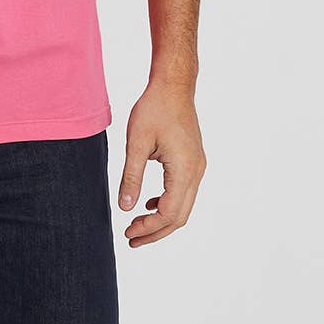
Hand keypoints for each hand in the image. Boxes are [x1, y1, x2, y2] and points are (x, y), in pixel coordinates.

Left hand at [116, 78, 205, 246]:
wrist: (173, 85)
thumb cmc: (154, 108)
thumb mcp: (136, 142)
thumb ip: (131, 176)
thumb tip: (125, 207)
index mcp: (184, 170)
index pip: (168, 213)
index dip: (148, 228)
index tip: (128, 233)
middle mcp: (196, 172)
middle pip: (179, 216)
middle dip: (155, 231)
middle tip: (131, 239)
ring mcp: (197, 166)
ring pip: (183, 205)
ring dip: (161, 219)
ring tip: (137, 225)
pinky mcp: (193, 160)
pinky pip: (183, 191)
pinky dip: (167, 202)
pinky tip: (149, 203)